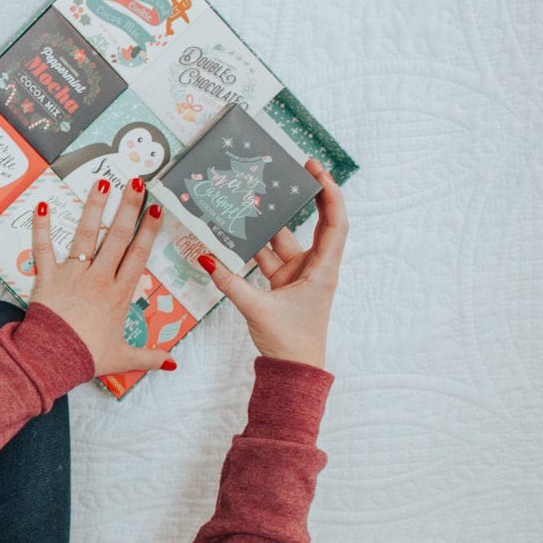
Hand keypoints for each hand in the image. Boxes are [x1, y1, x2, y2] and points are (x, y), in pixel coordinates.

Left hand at [29, 178, 175, 377]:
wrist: (53, 359)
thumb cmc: (87, 357)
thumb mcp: (123, 358)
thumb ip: (149, 356)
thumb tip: (172, 362)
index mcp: (119, 294)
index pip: (139, 255)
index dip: (149, 230)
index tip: (157, 209)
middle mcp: (99, 278)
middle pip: (117, 237)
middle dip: (128, 208)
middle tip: (136, 183)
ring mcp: (73, 275)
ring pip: (86, 235)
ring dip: (94, 208)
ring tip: (101, 183)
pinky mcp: (47, 276)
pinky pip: (43, 247)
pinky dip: (41, 227)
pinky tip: (42, 204)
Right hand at [198, 159, 347, 369]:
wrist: (293, 371)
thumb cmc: (290, 342)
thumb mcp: (258, 309)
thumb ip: (231, 283)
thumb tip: (207, 258)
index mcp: (322, 270)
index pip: (335, 223)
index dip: (329, 194)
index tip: (316, 170)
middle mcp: (314, 267)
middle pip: (315, 223)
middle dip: (304, 197)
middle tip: (291, 170)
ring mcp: (298, 274)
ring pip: (284, 240)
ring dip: (270, 223)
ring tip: (251, 198)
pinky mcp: (283, 284)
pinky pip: (268, 257)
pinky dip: (253, 247)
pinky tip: (236, 234)